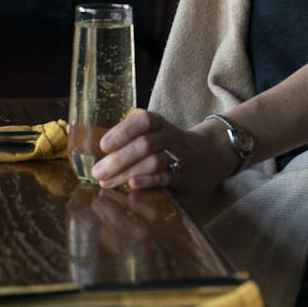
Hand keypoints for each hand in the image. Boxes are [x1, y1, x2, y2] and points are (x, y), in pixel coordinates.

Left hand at [91, 109, 234, 195]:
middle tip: (97, 171)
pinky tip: (132, 185)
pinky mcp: (184, 176)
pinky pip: (165, 177)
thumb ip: (131, 141)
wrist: (209, 155)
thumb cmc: (170, 146)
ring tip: (107, 183)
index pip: (142, 121)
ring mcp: (179, 156)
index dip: (122, 132)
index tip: (103, 145)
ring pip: (154, 161)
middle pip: (145, 143)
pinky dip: (148, 180)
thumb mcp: (156, 134)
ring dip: (128, 172)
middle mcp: (170, 137)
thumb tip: (98, 156)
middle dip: (119, 158)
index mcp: (159, 124)